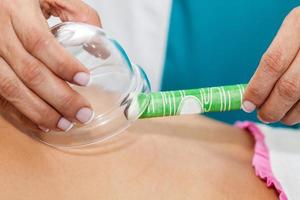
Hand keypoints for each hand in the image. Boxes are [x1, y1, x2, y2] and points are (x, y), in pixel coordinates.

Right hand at [0, 0, 100, 131]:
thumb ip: (78, 15)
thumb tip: (101, 50)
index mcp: (15, 10)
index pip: (40, 43)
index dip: (63, 65)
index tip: (85, 80)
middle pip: (30, 72)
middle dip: (59, 97)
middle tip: (83, 113)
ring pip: (11, 88)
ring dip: (40, 111)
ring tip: (65, 124)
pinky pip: (0, 96)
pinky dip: (20, 113)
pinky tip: (41, 122)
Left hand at [243, 7, 299, 124]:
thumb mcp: (292, 34)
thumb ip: (275, 59)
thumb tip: (252, 95)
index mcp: (297, 24)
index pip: (272, 63)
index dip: (257, 88)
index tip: (247, 104)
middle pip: (288, 86)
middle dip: (271, 108)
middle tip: (263, 115)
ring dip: (287, 114)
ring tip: (278, 115)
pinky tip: (294, 111)